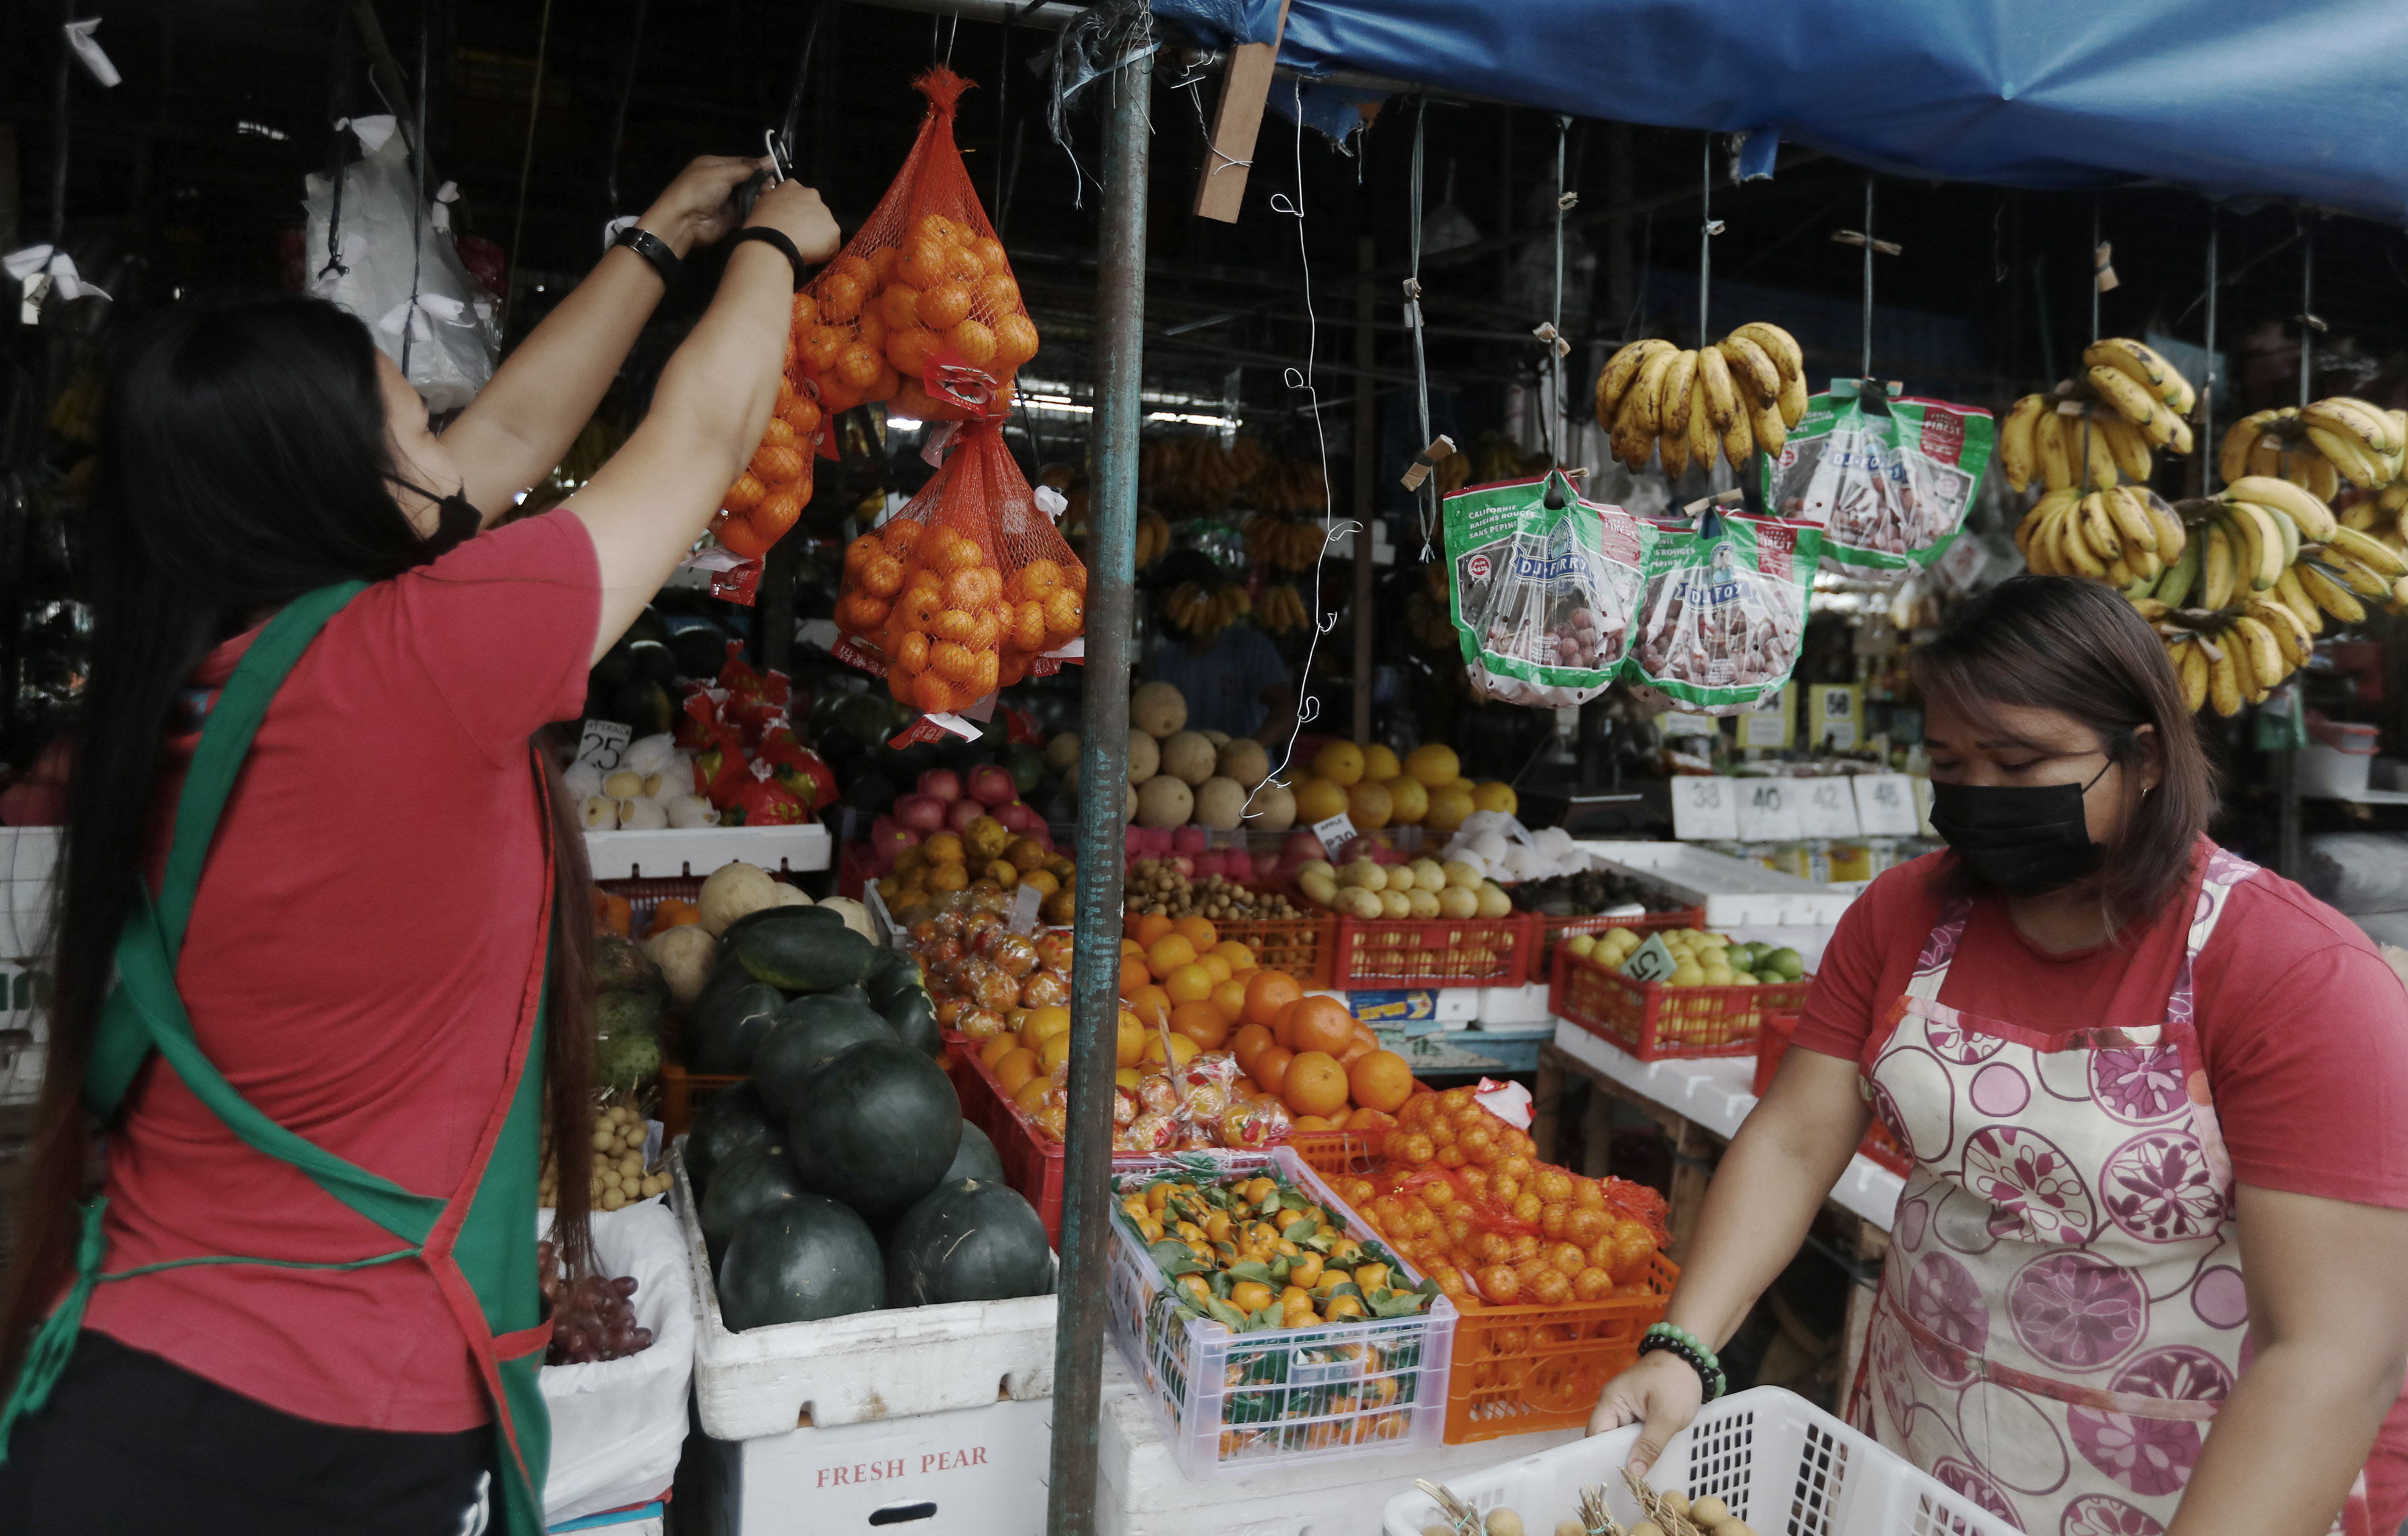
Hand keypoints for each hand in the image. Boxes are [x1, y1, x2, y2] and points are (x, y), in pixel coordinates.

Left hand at [636, 155, 768, 257]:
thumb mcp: (722, 173)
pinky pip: (747, 212)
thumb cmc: (697, 190)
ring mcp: (725, 200)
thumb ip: (747, 169)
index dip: (757, 165)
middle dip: (760, 182)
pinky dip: (755, 210)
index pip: (742, 162)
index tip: (774, 170)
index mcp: (715, 165)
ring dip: (759, 196)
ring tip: (769, 197)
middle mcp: (720, 181)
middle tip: (772, 187)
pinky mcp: (730, 218)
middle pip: (747, 179)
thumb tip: (769, 161)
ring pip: (749, 196)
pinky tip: (764, 209)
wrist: (683, 221)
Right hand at [748, 179, 841, 264]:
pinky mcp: (833, 229)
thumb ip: (774, 203)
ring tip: (802, 247)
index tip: (791, 221)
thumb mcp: (762, 205)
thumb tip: (776, 211)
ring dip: (816, 236)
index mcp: (792, 186)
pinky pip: (832, 244)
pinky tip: (810, 255)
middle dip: (808, 223)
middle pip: (814, 210)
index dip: (795, 211)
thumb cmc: (762, 226)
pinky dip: (824, 252)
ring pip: (824, 226)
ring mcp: (824, 211)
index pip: (798, 196)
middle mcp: (811, 195)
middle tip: (797, 236)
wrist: (772, 241)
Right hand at [1587, 1350, 1703, 1475]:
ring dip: (1632, 1453)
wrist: (1692, 1358)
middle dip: (1618, 1457)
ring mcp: (1626, 1408)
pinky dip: (1641, 1446)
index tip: (1615, 1476)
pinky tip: (1649, 1459)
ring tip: (1641, 1475)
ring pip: (1622, 1438)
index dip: (1602, 1455)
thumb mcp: (1667, 1416)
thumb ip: (1650, 1445)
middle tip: (1632, 1481)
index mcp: (1611, 1400)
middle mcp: (1613, 1404)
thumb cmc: (1677, 1381)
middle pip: (1607, 1438)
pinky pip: (1634, 1434)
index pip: (1596, 1434)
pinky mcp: (1638, 1411)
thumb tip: (1633, 1473)